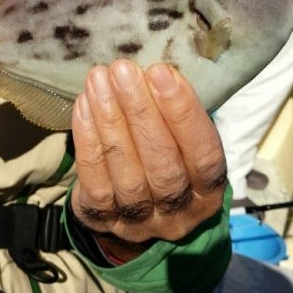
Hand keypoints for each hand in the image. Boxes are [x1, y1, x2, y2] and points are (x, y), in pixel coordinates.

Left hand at [71, 60, 226, 260]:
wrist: (132, 207)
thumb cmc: (164, 156)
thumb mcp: (182, 140)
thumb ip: (174, 113)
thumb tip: (153, 71)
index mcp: (208, 191)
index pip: (204, 154)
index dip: (183, 113)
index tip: (161, 72)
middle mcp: (179, 213)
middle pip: (162, 164)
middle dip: (141, 111)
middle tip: (123, 70)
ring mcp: (140, 221)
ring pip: (126, 173)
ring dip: (110, 120)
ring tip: (99, 81)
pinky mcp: (104, 218)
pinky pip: (95, 179)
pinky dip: (88, 138)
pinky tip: (84, 105)